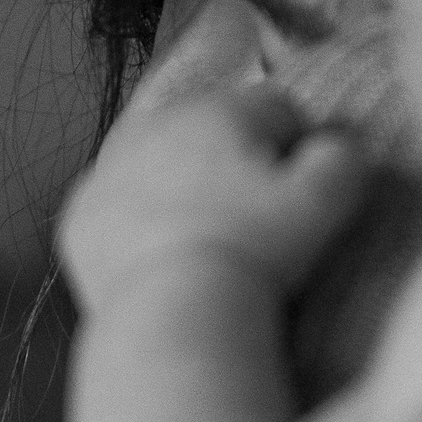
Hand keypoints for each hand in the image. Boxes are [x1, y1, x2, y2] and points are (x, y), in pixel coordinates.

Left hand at [59, 81, 368, 320]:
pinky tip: (159, 258)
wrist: (170, 313)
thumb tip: (336, 147)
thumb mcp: (326, 205)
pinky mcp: (78, 215)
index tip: (297, 195)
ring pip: (157, 165)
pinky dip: (134, 224)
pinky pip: (115, 208)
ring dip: (180, 188)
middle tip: (249, 221)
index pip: (276, 110)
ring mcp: (109, 169)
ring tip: (204, 237)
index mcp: (221, 108)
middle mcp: (158, 124)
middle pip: (209, 132)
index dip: (295, 151)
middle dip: (231, 163)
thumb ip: (343, 160)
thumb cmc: (256, 254)